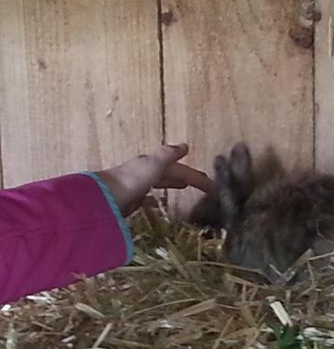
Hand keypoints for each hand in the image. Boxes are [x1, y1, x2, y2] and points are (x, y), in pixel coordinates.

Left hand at [94, 144, 213, 215]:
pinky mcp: (130, 200)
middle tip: (200, 181)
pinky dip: (155, 198)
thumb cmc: (132, 179)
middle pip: (169, 173)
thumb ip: (169, 155)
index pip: (180, 169)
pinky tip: (157, 203)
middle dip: (185, 176)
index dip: (196, 176)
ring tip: (183, 187)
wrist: (105, 199)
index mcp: (152, 164)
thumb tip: (184, 146)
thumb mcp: (155, 164)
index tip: (212, 184)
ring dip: (172, 183)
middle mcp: (144, 172)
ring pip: (160, 183)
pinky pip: (147, 197)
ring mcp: (137, 186)